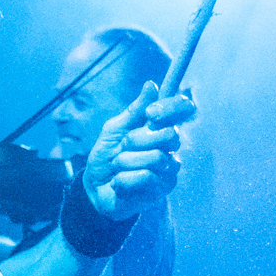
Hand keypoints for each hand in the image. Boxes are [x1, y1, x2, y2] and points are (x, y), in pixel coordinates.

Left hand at [81, 82, 193, 215]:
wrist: (95, 187)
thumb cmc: (107, 156)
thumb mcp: (114, 129)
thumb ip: (133, 111)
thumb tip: (151, 85)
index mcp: (159, 128)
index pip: (180, 110)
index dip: (170, 108)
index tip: (150, 113)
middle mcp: (169, 147)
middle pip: (169, 135)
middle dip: (137, 140)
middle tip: (122, 147)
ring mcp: (169, 169)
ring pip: (155, 158)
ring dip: (126, 162)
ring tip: (118, 168)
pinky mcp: (162, 190)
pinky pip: (146, 178)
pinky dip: (124, 180)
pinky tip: (120, 183)